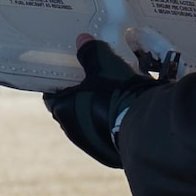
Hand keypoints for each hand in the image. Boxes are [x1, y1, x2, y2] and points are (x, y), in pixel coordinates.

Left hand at [44, 38, 157, 168]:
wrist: (143, 125)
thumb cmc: (116, 91)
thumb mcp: (103, 63)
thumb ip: (90, 51)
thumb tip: (82, 40)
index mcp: (63, 108)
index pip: (52, 95)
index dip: (61, 85)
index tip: (71, 76)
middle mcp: (72, 130)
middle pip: (71, 110)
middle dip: (81, 99)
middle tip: (96, 85)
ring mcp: (91, 145)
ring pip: (90, 125)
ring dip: (98, 115)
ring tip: (116, 101)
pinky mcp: (109, 155)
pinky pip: (108, 137)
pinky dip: (113, 128)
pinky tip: (126, 116)